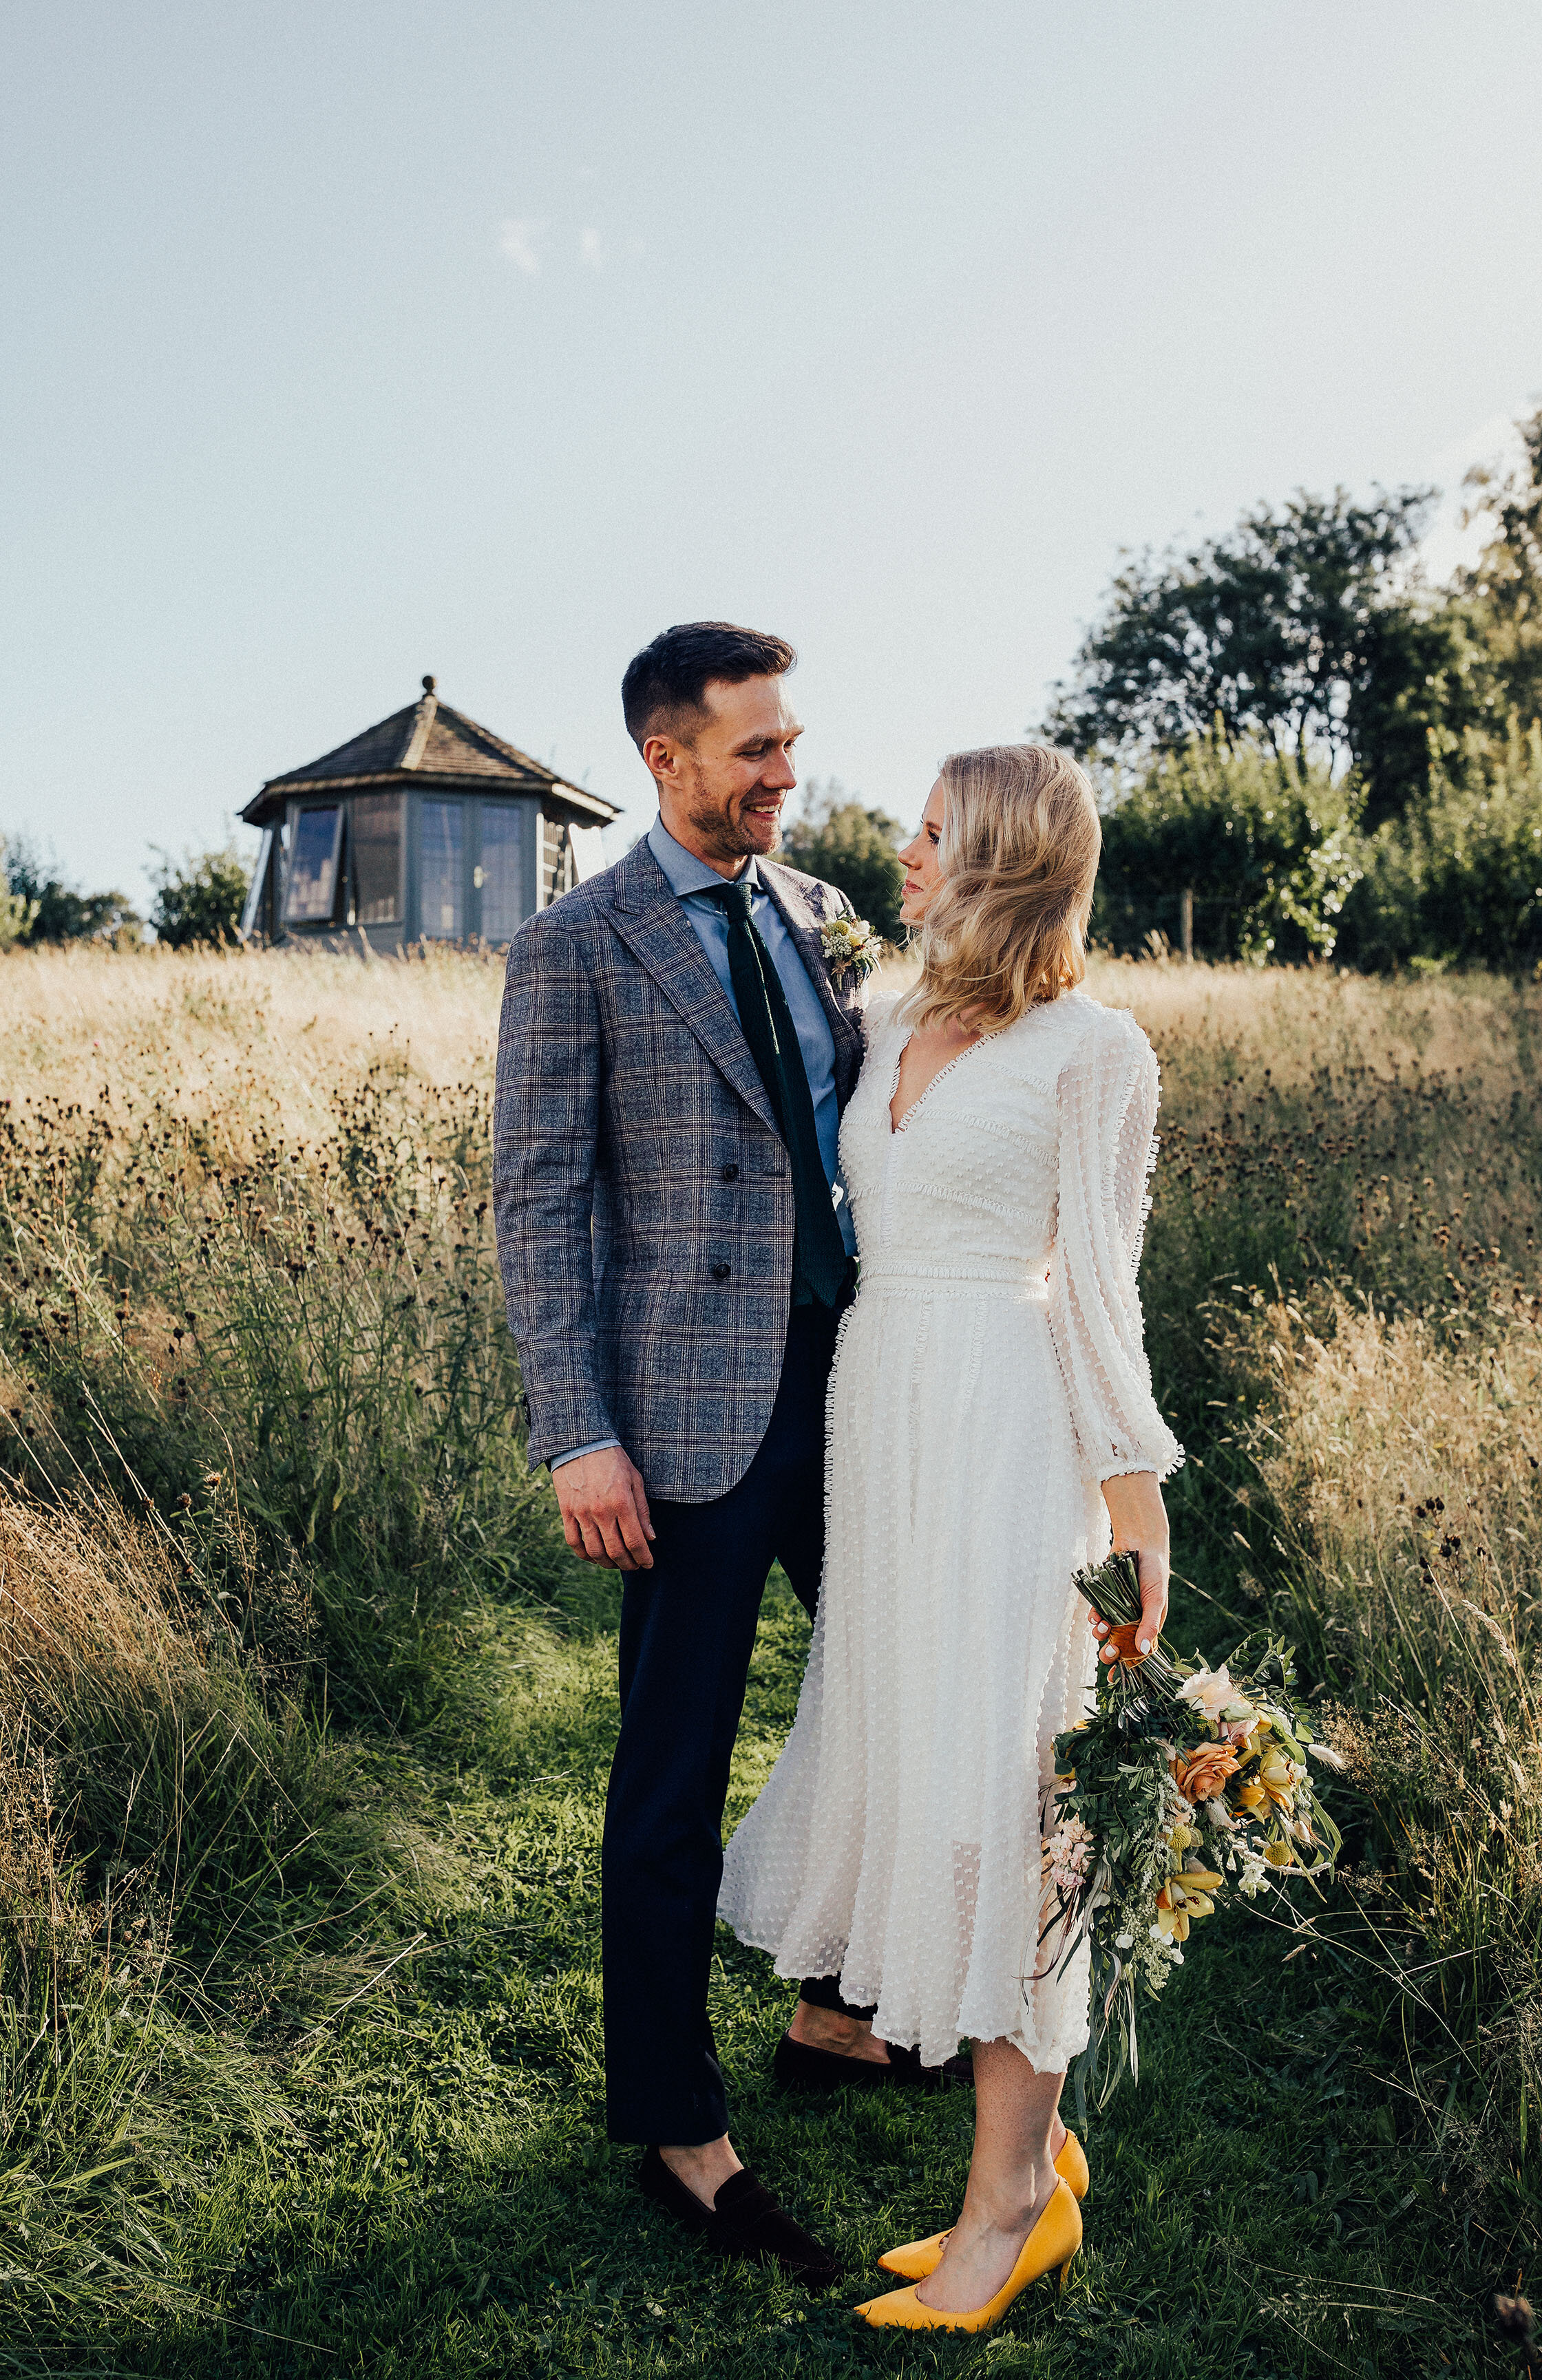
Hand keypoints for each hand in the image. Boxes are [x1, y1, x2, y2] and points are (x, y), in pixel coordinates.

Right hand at [552, 1446, 655, 1569]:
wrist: (580, 1443)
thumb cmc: (613, 1460)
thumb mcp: (634, 1480)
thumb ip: (643, 1510)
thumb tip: (650, 1537)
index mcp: (621, 1502)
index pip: (635, 1541)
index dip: (644, 1557)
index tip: (649, 1564)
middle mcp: (601, 1511)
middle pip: (616, 1551)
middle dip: (628, 1564)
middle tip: (635, 1566)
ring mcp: (581, 1513)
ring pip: (595, 1551)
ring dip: (608, 1563)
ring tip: (617, 1563)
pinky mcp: (566, 1512)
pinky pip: (574, 1542)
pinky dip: (585, 1555)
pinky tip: (595, 1557)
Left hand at [1091, 1470, 1170, 1663]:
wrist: (1138, 1543)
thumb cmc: (1154, 1572)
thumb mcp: (1156, 1600)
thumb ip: (1150, 1624)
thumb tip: (1143, 1650)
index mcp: (1149, 1625)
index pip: (1140, 1652)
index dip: (1129, 1666)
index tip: (1116, 1677)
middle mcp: (1133, 1620)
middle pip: (1120, 1645)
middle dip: (1111, 1653)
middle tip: (1106, 1655)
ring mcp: (1118, 1609)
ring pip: (1106, 1631)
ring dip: (1101, 1635)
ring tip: (1101, 1630)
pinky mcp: (1105, 1598)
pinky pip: (1097, 1613)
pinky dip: (1095, 1618)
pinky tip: (1095, 1617)